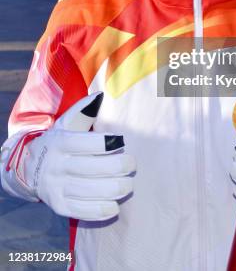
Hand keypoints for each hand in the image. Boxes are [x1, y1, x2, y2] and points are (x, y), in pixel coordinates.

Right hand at [18, 92, 136, 221]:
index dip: (107, 143)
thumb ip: (84, 110)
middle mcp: (56, 165)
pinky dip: (100, 211)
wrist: (31, 168)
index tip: (123, 141)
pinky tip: (115, 205)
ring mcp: (56, 187)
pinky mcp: (59, 206)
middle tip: (132, 164)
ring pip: (88, 191)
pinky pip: (81, 211)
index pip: (85, 143)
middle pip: (90, 169)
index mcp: (61, 142)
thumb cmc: (61, 141)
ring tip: (129, 185)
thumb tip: (101, 95)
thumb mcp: (67, 123)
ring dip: (113, 189)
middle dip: (116, 167)